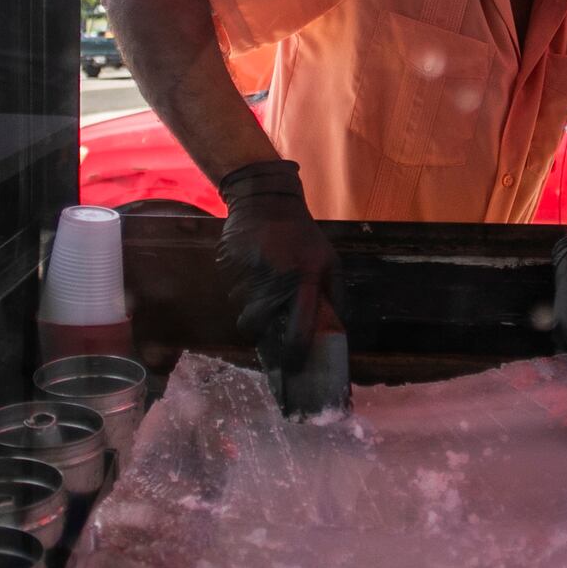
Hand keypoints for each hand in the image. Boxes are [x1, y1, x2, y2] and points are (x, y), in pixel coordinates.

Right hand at [216, 160, 344, 405]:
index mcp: (305, 279)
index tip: (292, 367)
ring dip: (251, 310)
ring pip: (242, 310)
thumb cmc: (303, 235)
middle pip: (259, 326)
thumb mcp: (330, 260)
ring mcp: (248, 273)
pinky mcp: (229, 267)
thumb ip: (335, 295)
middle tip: (267, 329)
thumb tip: (336, 329)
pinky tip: (252, 274)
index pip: (299, 327)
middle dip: (261, 333)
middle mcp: (275, 279)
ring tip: (262, 292)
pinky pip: (233, 292)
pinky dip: (241, 291)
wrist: (265, 200)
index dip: (295, 353)